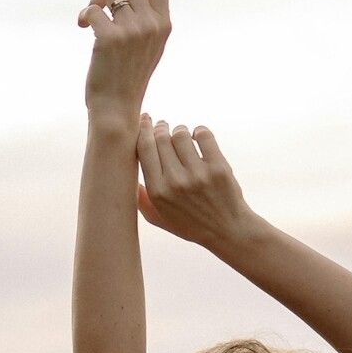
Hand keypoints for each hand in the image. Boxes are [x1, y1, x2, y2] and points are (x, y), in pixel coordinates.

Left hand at [78, 0, 169, 118]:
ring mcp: (132, 31)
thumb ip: (146, 19)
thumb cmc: (127, 77)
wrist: (116, 107)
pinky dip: (84, 14)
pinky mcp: (110, 38)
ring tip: (86, 16)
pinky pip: (92, 10)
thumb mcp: (148, 46)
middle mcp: (152, 24)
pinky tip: (82, 26)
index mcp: (164, 24)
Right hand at [136, 116, 263, 248]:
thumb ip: (140, 199)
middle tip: (161, 125)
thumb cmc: (190, 224)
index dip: (143, 131)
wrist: (227, 230)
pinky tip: (197, 136)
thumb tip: (124, 177)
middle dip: (159, 127)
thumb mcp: (159, 218)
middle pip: (161, 139)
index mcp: (157, 192)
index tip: (144, 122)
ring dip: (179, 130)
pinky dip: (199, 131)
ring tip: (180, 134)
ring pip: (181, 135)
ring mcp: (198, 174)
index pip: (144, 150)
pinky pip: (204, 136)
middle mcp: (175, 182)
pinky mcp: (218, 167)